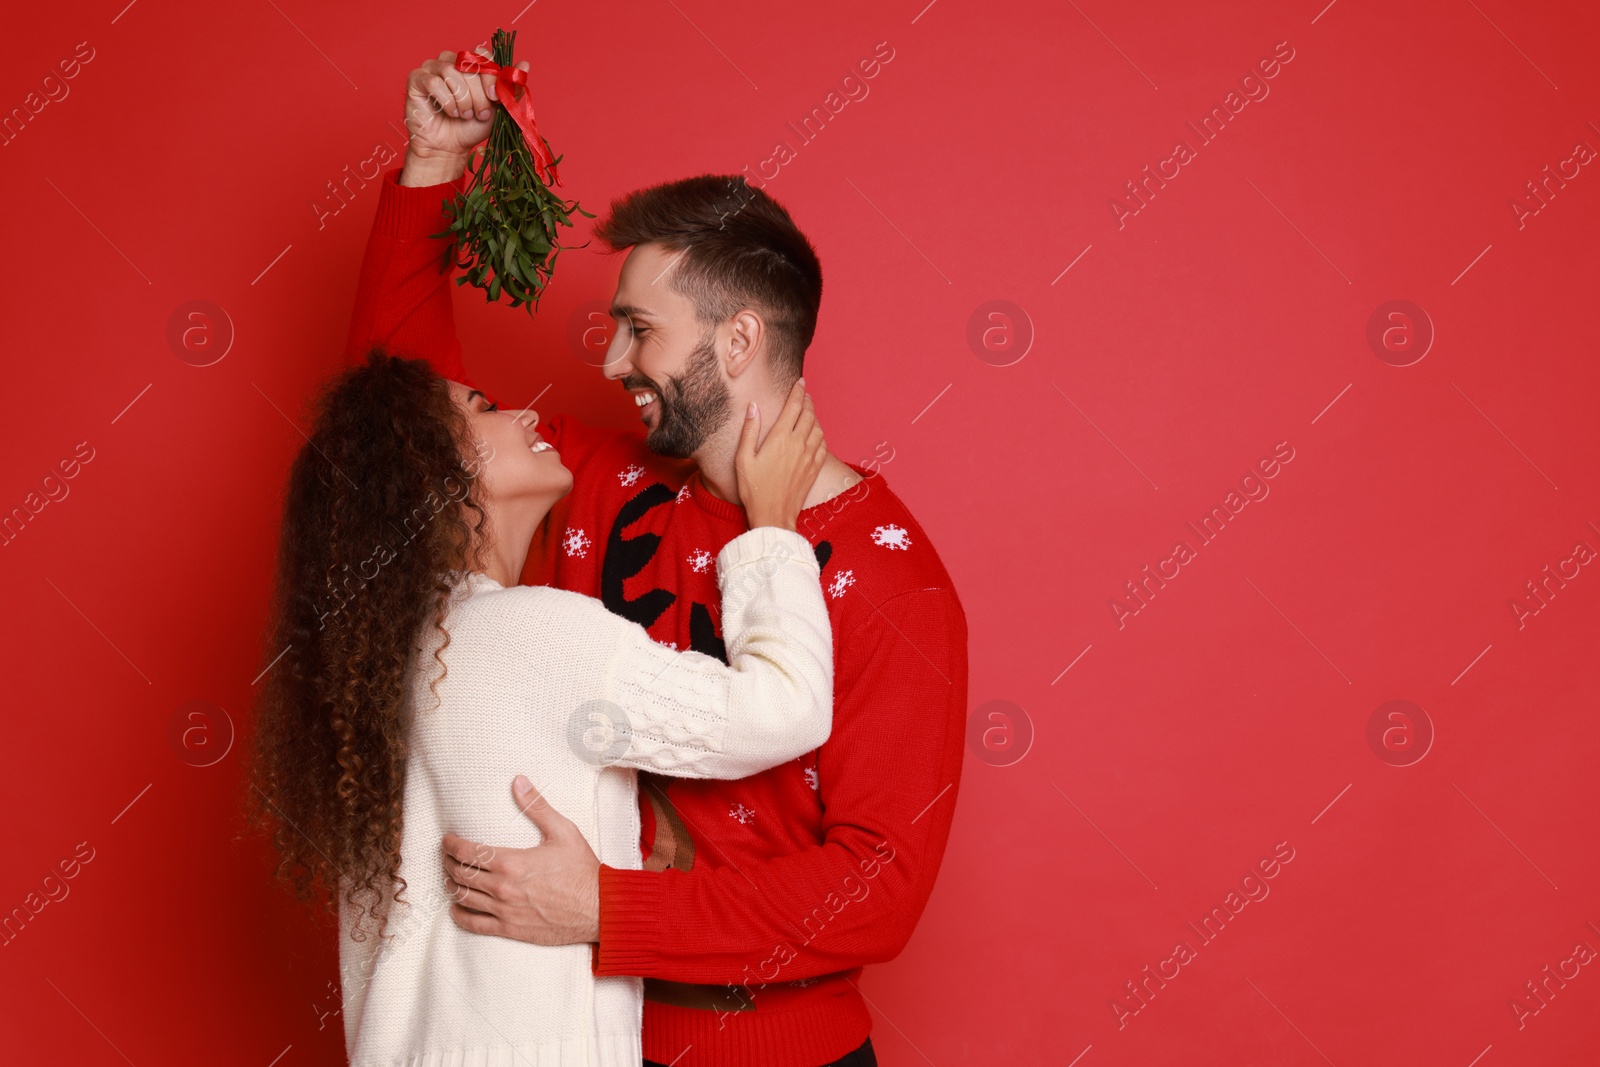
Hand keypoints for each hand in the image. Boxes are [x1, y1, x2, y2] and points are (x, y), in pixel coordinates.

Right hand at [399, 48, 528, 185]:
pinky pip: (434, 81)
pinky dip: (446, 100)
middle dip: (478, 93)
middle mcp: (450, 60)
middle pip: (468, 63)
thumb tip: (525, 65)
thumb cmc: (471, 127)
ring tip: (464, 115)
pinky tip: (450, 113)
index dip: (490, 76)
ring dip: (462, 98)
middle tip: (479, 114)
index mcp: (470, 64)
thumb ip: (510, 88)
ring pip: (450, 71)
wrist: (449, 148)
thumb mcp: (497, 109)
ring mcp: (431, 67)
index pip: (483, 55)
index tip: (495, 98)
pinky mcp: (416, 79)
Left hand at [441, 775, 600, 944]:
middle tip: (446, 855)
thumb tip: (518, 781)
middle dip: (448, 862)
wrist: (599, 909)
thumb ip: (537, 806)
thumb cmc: (582, 869)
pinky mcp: (510, 929)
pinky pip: (473, 924)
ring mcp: (504, 911)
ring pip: (463, 898)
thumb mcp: (563, 831)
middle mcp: (503, 888)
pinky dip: (459, 914)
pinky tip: (456, 907)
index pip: (469, 851)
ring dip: (451, 885)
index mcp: (512, 862)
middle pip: (461, 874)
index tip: (447, 839)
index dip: (452, 844)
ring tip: (450, 876)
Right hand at [736, 377, 827, 531]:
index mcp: (779, 438)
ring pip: (818, 428)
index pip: (793, 406)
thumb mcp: (743, 459)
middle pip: (808, 414)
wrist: (773, 516)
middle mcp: (798, 444)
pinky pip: (823, 445)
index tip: (800, 382)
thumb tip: (753, 406)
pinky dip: (820, 434)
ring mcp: (808, 457)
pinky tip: (815, 434)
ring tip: (809, 411)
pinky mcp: (814, 469)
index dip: (798, 391)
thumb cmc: (753, 489)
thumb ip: (749, 430)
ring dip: (815, 416)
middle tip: (805, 394)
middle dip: (807, 401)